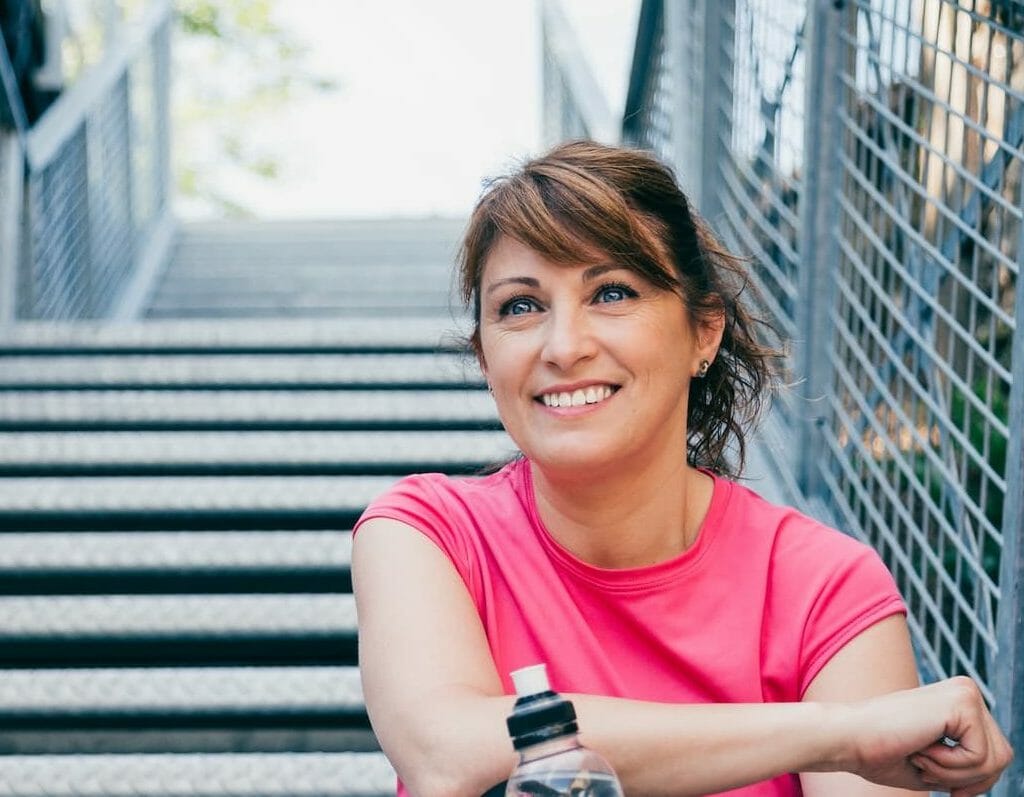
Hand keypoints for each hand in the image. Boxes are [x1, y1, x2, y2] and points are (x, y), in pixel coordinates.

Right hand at [844, 677, 1012, 794]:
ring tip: (921, 758)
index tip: (942, 787)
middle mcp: (966, 690)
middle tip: (926, 768)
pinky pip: (980, 755)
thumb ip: (965, 765)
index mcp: (959, 702)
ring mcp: (965, 692)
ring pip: (996, 759)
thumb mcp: (936, 765)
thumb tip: (992, 777)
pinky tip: (921, 749)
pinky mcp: (962, 702)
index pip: (995, 753)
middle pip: (1002, 756)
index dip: (974, 781)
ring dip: (956, 774)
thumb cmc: (880, 752)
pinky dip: (950, 766)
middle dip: (969, 779)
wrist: (848, 738)